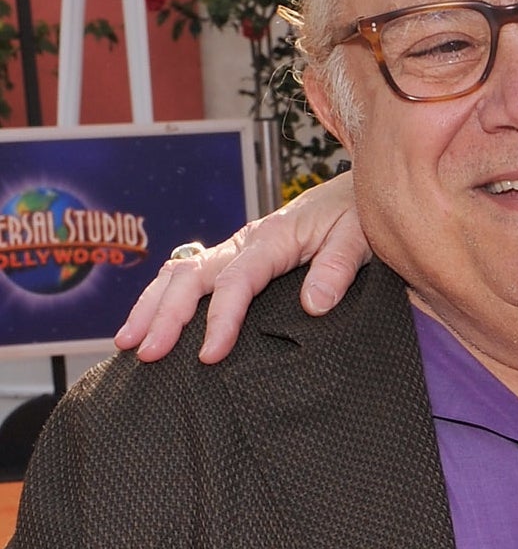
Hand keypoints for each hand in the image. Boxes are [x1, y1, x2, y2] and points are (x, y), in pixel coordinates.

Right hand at [114, 171, 368, 364]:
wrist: (357, 192)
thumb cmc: (357, 218)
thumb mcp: (358, 240)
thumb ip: (336, 271)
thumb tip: (313, 305)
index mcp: (272, 240)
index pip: (236, 283)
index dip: (220, 321)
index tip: (208, 356)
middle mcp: (245, 242)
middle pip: (192, 278)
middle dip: (164, 317)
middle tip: (145, 354)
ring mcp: (237, 248)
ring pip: (181, 274)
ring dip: (152, 307)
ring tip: (128, 343)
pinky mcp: (238, 256)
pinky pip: (192, 275)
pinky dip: (165, 298)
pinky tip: (150, 322)